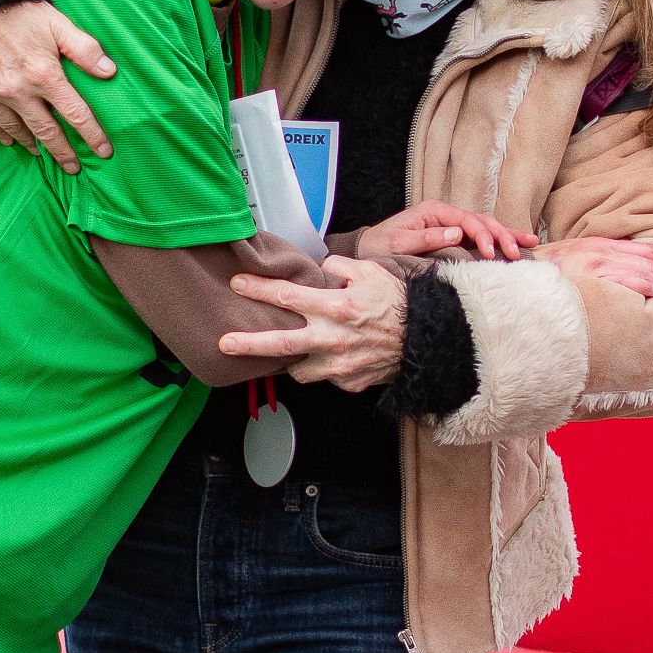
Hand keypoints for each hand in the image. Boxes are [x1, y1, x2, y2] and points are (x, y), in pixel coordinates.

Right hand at [0, 1, 116, 171]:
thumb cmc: (19, 11)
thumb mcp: (57, 23)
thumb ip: (84, 48)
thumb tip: (109, 72)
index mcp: (43, 74)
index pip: (75, 114)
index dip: (92, 135)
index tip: (104, 152)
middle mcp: (17, 90)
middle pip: (47, 132)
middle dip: (64, 153)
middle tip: (74, 168)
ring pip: (18, 131)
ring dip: (34, 145)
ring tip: (44, 154)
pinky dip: (3, 135)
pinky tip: (12, 141)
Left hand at [218, 255, 407, 390]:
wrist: (429, 340)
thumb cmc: (399, 304)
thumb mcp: (371, 272)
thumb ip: (339, 268)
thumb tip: (319, 270)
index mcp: (335, 307)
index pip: (287, 296)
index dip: (258, 289)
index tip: (236, 284)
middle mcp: (331, 339)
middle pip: (279, 344)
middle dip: (247, 343)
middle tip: (223, 343)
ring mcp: (338, 366)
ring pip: (298, 370)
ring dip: (290, 362)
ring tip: (285, 354)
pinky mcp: (348, 384)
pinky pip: (325, 378)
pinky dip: (323, 369)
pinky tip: (328, 360)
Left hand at [356, 203, 535, 262]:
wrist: (369, 249)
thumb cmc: (381, 246)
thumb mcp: (399, 242)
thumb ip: (427, 238)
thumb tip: (458, 233)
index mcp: (434, 212)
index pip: (467, 220)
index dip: (482, 235)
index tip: (491, 253)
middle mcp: (446, 216)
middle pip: (482, 221)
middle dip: (502, 236)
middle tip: (517, 253)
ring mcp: (452, 225)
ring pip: (487, 227)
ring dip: (508, 235)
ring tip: (531, 244)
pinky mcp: (455, 237)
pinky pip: (481, 237)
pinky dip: (499, 241)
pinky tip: (518, 245)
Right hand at [546, 234, 652, 305]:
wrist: (516, 270)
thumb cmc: (543, 274)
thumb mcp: (573, 261)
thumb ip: (596, 264)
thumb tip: (616, 278)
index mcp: (602, 246)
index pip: (645, 250)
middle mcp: (604, 252)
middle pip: (652, 262)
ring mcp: (599, 265)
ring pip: (647, 273)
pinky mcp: (593, 278)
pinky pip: (629, 283)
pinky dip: (650, 289)